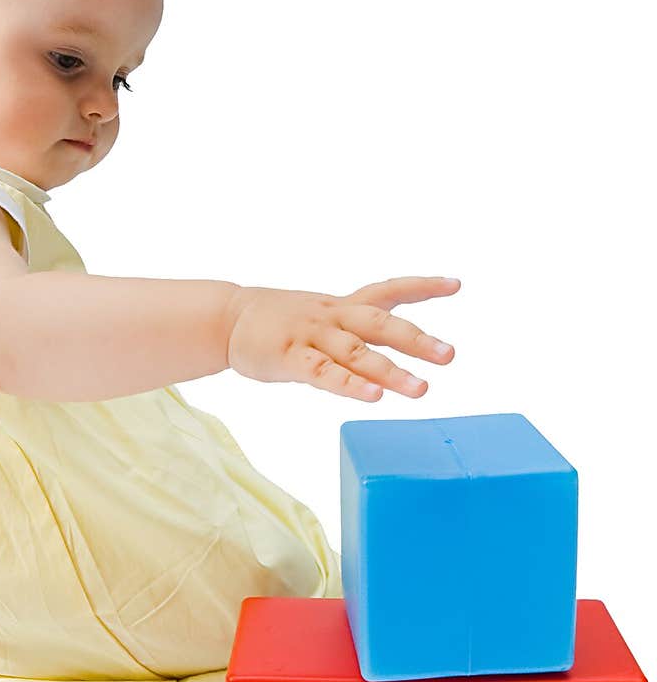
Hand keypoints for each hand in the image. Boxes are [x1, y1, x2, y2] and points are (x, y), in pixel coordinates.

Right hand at [224, 276, 460, 401]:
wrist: (226, 318)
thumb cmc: (279, 322)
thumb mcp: (322, 316)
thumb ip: (356, 329)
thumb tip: (397, 340)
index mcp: (341, 307)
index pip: (387, 290)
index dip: (422, 287)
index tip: (455, 284)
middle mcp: (332, 317)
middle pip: (379, 323)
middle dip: (417, 340)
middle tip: (450, 355)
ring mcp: (311, 336)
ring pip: (356, 352)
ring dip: (391, 371)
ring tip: (422, 389)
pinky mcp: (289, 358)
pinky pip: (323, 372)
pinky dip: (349, 385)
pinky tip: (373, 397)